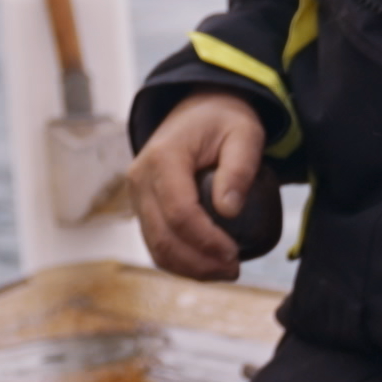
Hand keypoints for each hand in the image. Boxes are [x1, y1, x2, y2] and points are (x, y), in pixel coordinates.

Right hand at [130, 93, 270, 282]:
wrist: (198, 109)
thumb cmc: (224, 120)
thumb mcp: (245, 133)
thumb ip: (240, 168)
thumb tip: (229, 211)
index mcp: (163, 157)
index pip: (179, 211)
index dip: (206, 240)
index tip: (234, 254)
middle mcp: (140, 177)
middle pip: (163, 236)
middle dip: (199, 262)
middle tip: (234, 269)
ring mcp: (137, 194)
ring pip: (155, 246)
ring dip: (189, 268)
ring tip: (223, 272)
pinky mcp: (142, 207)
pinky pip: (156, 243)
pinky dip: (179, 262)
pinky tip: (206, 266)